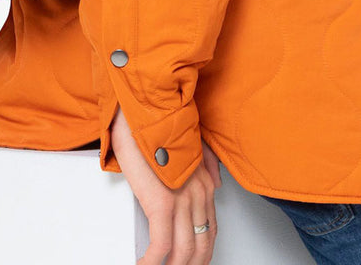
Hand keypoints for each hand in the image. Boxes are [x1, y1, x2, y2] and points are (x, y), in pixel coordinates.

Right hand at [110, 104, 221, 264]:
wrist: (144, 111)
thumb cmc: (158, 123)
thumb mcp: (190, 141)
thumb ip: (207, 161)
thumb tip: (216, 180)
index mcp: (205, 181)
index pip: (210, 228)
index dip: (203, 251)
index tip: (194, 260)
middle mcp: (199, 193)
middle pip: (201, 245)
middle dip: (191, 264)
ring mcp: (182, 201)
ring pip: (184, 251)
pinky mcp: (162, 204)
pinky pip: (160, 246)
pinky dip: (152, 262)